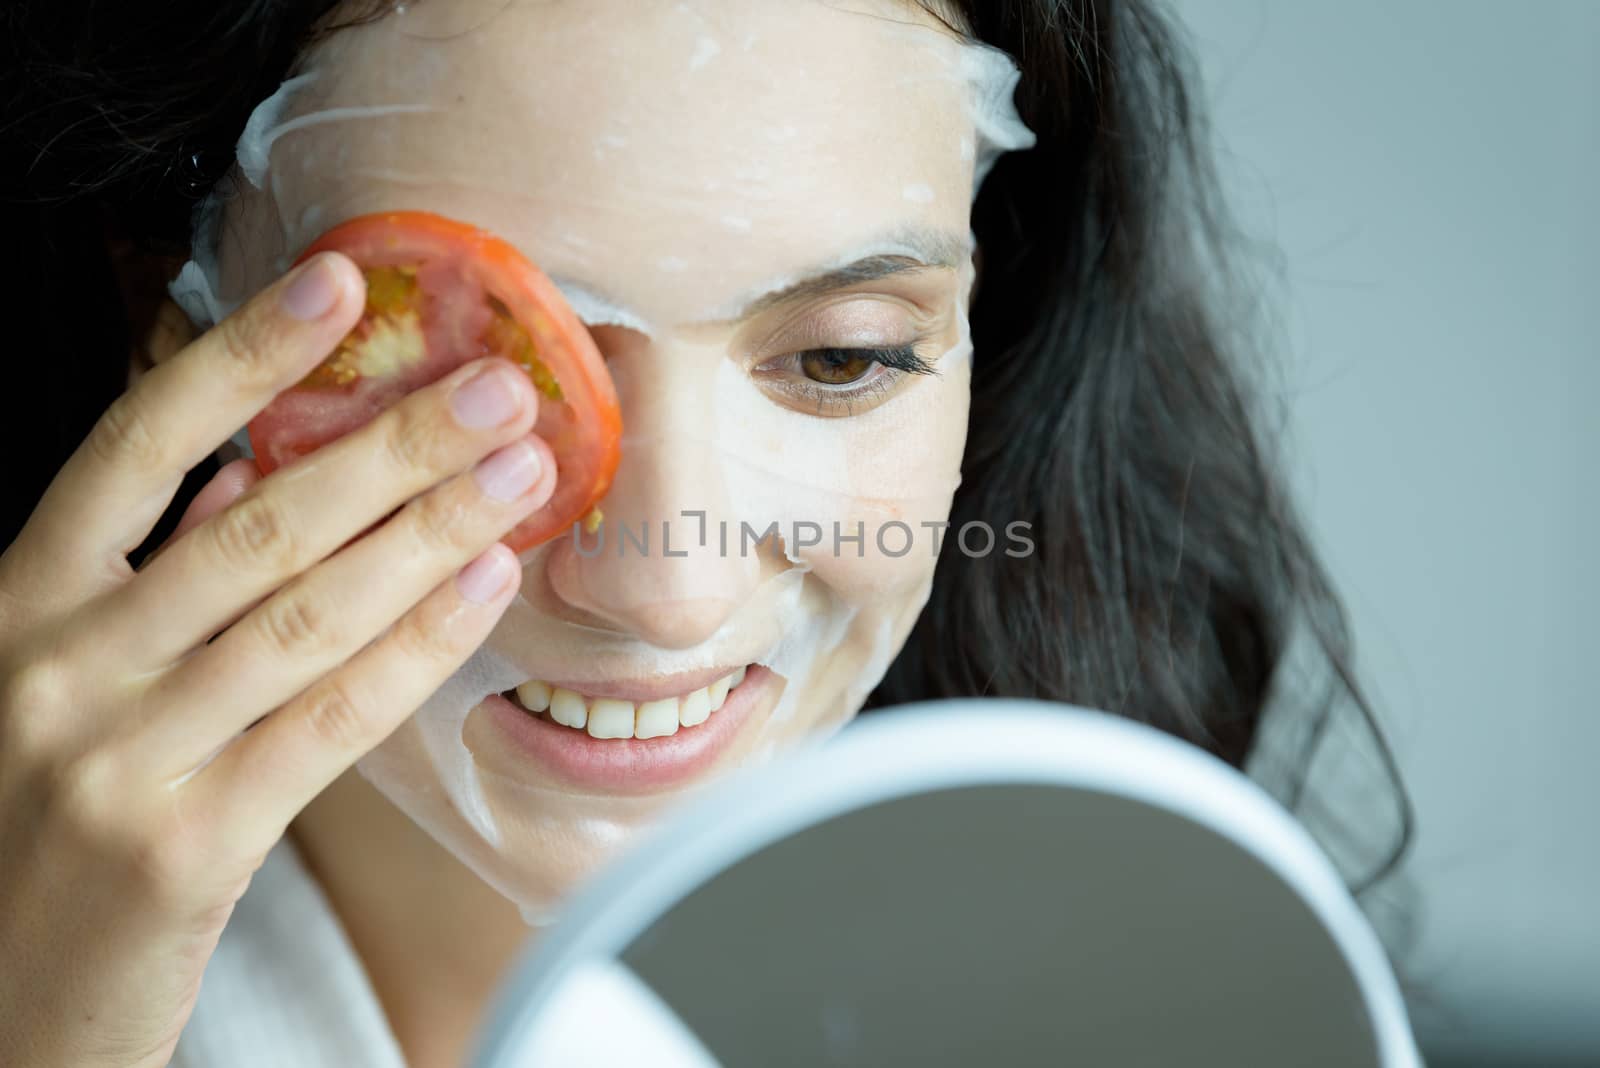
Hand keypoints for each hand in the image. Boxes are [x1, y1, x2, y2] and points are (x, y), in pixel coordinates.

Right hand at [0, 252, 554, 1066]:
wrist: (2, 1007)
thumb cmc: (38, 826)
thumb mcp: (52, 680)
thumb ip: (136, 576)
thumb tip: (247, 463)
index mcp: (13, 604)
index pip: (132, 446)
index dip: (239, 355)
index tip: (335, 282)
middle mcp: (52, 664)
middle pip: (253, 521)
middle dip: (391, 442)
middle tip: (497, 383)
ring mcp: (112, 757)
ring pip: (304, 613)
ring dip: (429, 529)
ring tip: (522, 469)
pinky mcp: (183, 847)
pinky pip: (329, 720)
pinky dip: (416, 645)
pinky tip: (485, 586)